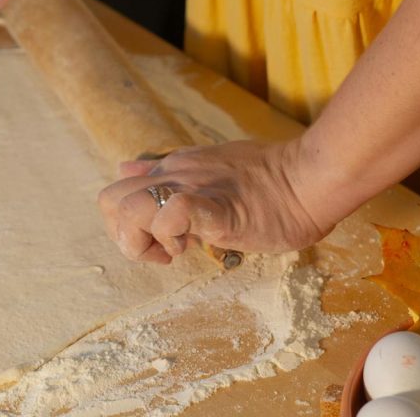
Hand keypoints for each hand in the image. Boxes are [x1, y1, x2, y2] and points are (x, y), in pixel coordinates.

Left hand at [97, 140, 341, 263]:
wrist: (310, 178)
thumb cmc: (269, 180)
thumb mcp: (205, 167)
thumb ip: (166, 171)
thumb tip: (127, 169)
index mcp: (171, 168)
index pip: (116, 193)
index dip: (125, 225)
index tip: (155, 241)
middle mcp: (173, 174)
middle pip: (109, 201)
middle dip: (124, 236)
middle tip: (159, 252)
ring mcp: (190, 188)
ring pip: (129, 209)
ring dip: (143, 240)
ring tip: (175, 250)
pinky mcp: (213, 208)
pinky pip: (172, 213)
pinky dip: (170, 236)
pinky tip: (191, 246)